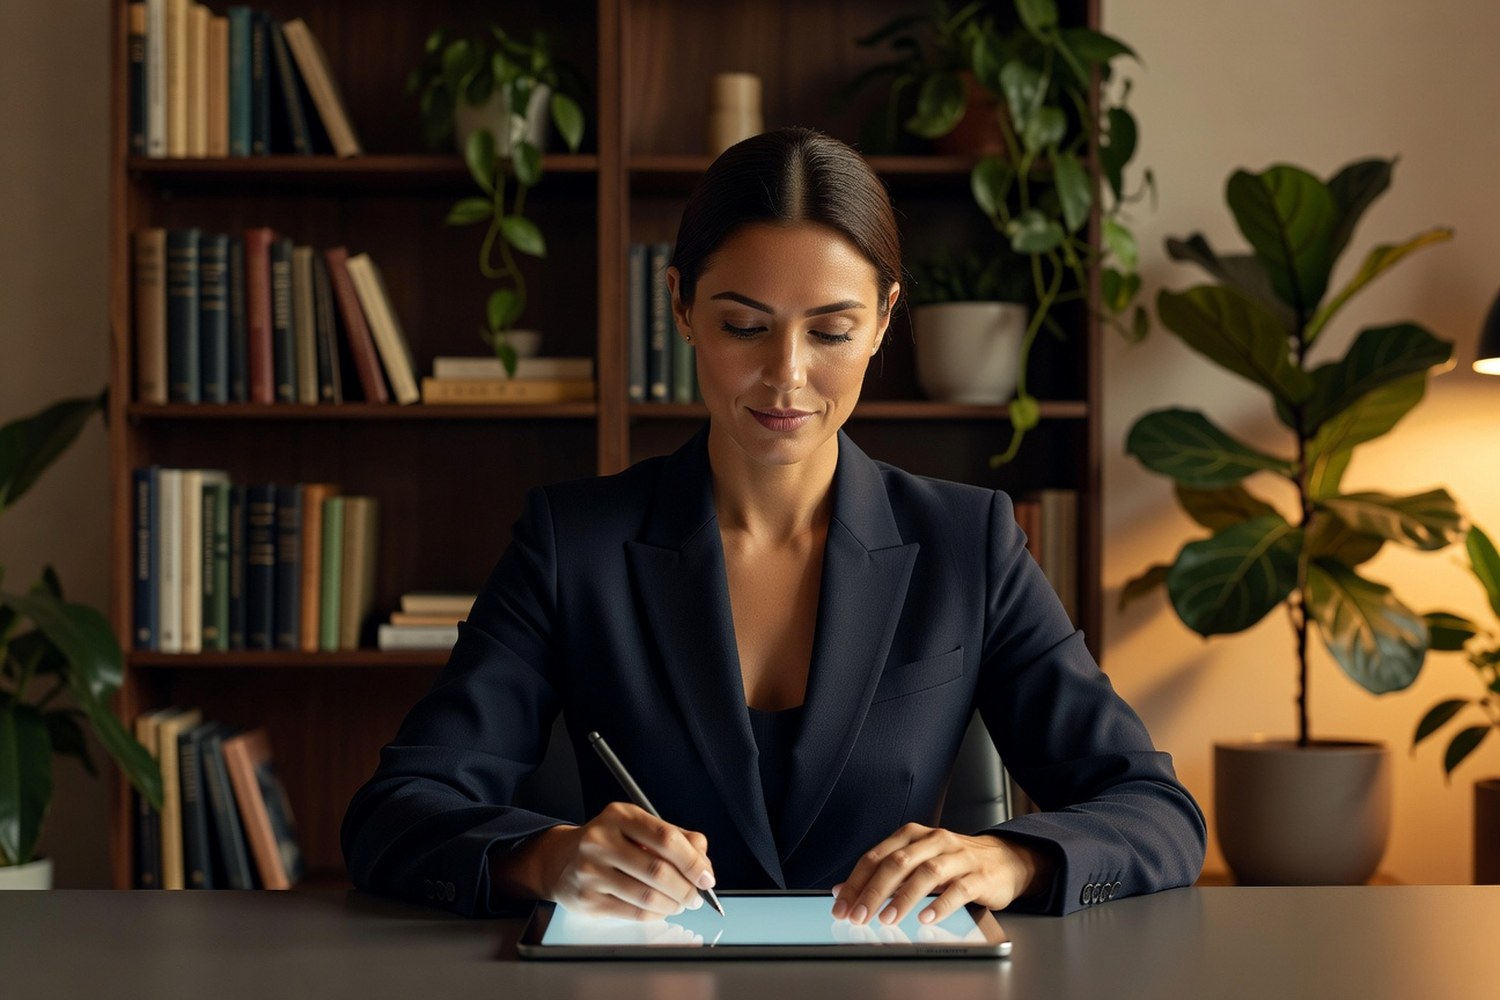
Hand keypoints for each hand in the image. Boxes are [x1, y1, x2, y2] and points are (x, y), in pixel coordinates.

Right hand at [511, 801, 716, 920]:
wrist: (561, 859)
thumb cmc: (609, 842)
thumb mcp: (639, 827)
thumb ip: (676, 838)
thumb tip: (703, 862)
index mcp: (620, 815)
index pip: (666, 839)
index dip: (693, 861)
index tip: (707, 876)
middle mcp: (601, 840)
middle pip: (658, 870)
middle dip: (686, 888)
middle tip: (697, 896)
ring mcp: (591, 871)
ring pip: (647, 896)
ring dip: (674, 904)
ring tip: (681, 903)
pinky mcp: (587, 900)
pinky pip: (633, 913)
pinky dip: (656, 914)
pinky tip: (662, 909)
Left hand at [830, 823, 1050, 926]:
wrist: (1004, 860)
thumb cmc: (954, 863)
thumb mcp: (917, 864)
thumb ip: (883, 875)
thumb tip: (843, 891)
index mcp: (913, 835)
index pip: (877, 856)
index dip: (856, 881)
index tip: (842, 906)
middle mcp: (934, 840)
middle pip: (898, 862)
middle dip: (874, 891)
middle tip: (858, 916)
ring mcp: (958, 856)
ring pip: (926, 873)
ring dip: (904, 897)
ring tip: (888, 919)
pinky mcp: (980, 875)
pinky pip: (959, 888)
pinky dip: (940, 904)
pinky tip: (926, 918)